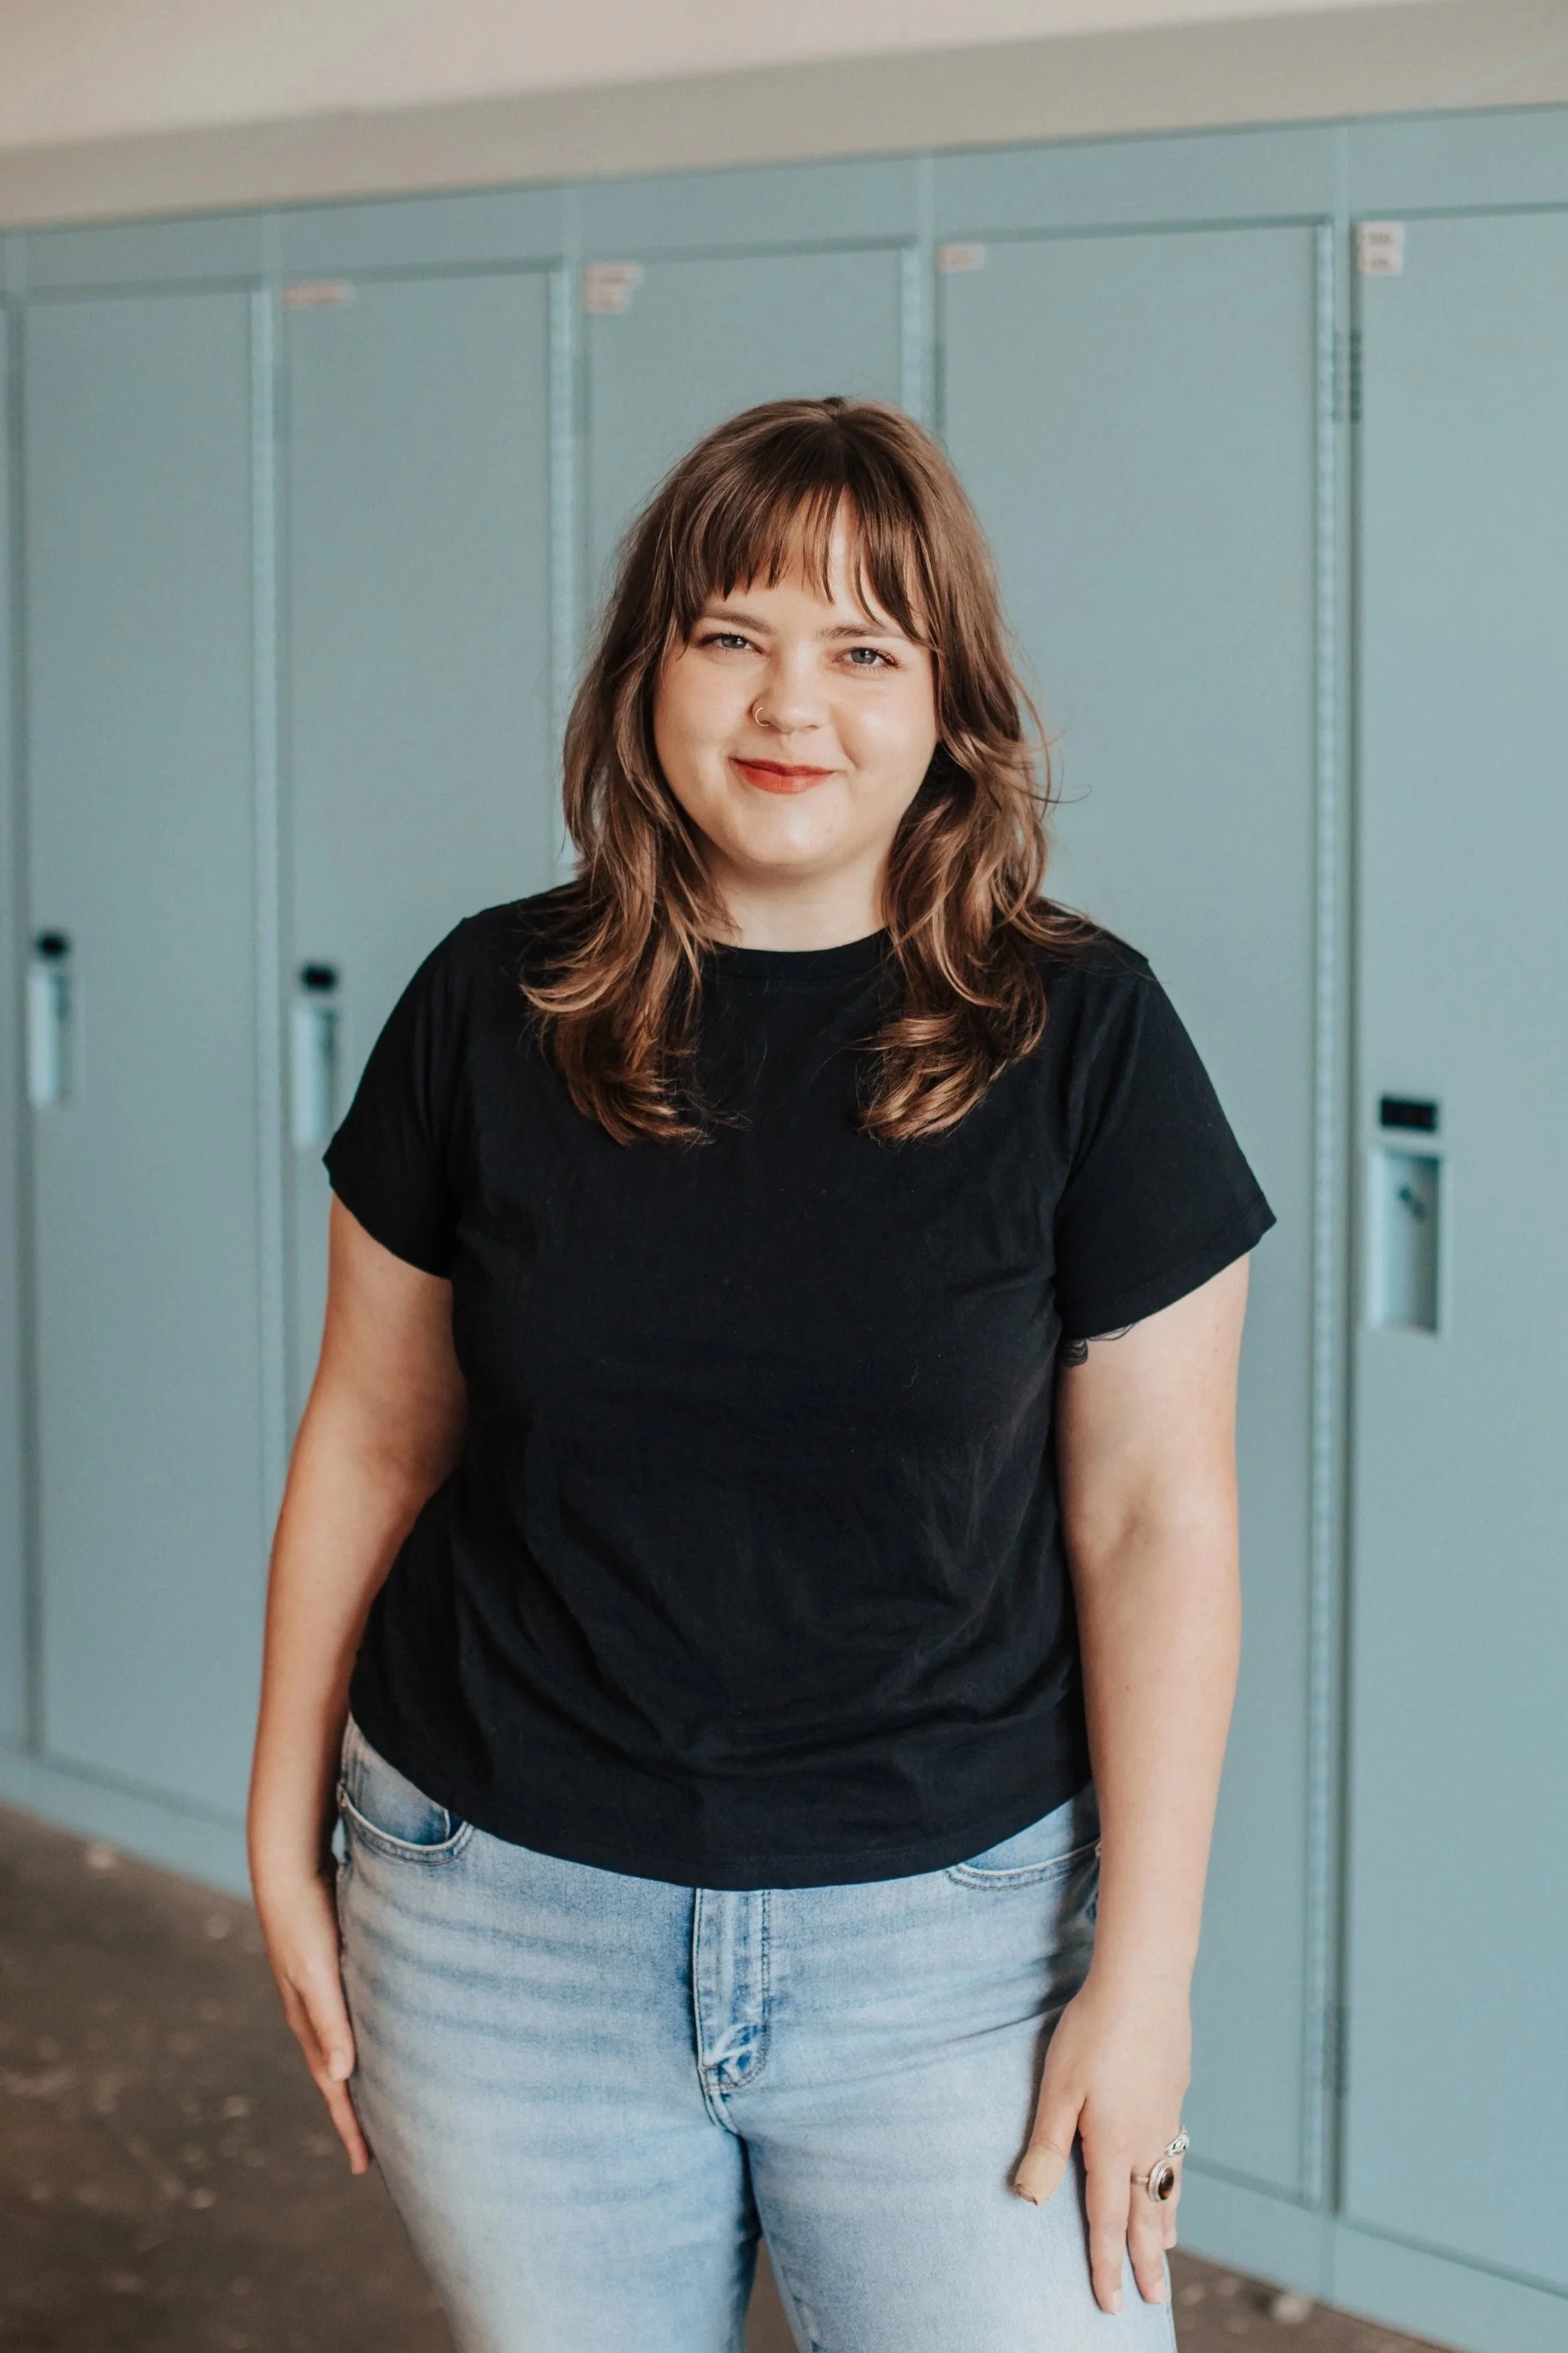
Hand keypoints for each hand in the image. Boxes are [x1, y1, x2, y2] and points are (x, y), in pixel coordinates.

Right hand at [253, 1863, 372, 2174]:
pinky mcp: (330, 1969)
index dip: (349, 2126)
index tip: (366, 2166)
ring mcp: (320, 1993)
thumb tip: (342, 2075)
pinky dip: (360, 2041)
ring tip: (377, 2104)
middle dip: (354, 2113)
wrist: (288, 1869)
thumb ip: (330, 2020)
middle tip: (375, 2152)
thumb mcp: (317, 1973)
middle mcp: (314, 2014)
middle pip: (337, 2076)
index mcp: (311, 2023)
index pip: (334, 2087)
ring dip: (357, 2079)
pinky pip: (349, 2018)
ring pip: (342, 2048)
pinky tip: (375, 2038)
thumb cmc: (305, 1921)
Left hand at [1012, 1970, 1190, 2313]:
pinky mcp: (1175, 2091)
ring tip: (1168, 2249)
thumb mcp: (1058, 2087)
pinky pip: (1176, 2154)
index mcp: (1113, 2145)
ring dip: (1166, 2223)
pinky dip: (1176, 2181)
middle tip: (1154, 2298)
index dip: (1107, 2265)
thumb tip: (1030, 2200)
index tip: (1112, 2304)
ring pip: (1167, 2185)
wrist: (1146, 1981)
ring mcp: (1166, 2116)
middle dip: (1148, 2261)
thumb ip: (1046, 2145)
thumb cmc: (1094, 2030)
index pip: (1109, 2221)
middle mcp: (1146, 2140)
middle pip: (1148, 2215)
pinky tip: (1171, 2173)